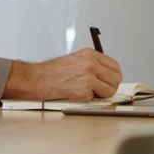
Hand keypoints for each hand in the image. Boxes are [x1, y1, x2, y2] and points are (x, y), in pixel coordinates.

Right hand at [3, 49, 122, 100]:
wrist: (36, 79)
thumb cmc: (52, 72)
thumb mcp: (75, 59)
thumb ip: (92, 64)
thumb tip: (107, 75)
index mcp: (90, 54)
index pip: (115, 66)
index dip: (114, 76)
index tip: (110, 81)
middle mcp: (91, 64)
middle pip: (116, 78)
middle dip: (110, 86)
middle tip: (101, 90)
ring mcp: (88, 77)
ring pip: (110, 90)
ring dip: (102, 94)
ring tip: (88, 92)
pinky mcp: (83, 91)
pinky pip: (96, 98)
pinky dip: (88, 99)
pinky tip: (77, 94)